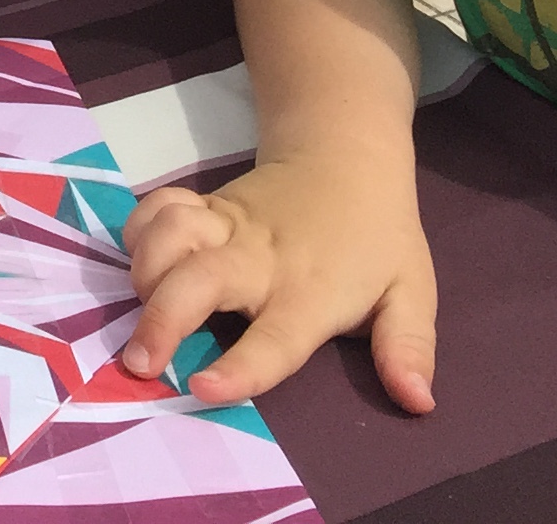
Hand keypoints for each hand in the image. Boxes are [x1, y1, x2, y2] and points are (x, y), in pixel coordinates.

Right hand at [120, 153, 438, 413]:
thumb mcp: (410, 293)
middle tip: (138, 363)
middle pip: (198, 282)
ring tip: (139, 308)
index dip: (239, 367)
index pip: (275, 340)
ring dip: (145, 272)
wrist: (347, 155)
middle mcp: (260, 259)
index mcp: (310, 294)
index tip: (202, 389)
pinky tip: (142, 259)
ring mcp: (226, 225)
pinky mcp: (204, 203)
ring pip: (170, 236)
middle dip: (160, 320)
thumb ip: (408, 348)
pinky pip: (158, 207)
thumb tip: (418, 402)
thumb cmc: (377, 237)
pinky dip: (139, 230)